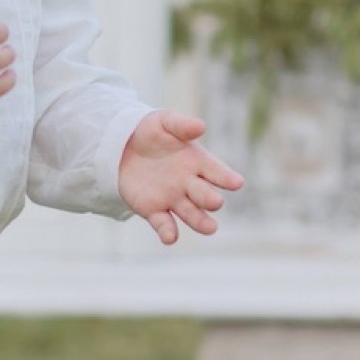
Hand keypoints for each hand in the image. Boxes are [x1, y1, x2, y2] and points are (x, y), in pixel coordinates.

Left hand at [118, 110, 243, 244]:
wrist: (123, 146)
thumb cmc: (152, 132)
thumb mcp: (165, 122)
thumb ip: (182, 125)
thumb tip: (200, 127)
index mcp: (198, 162)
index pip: (217, 171)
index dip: (227, 177)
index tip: (237, 183)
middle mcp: (189, 184)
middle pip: (205, 195)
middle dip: (210, 199)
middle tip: (215, 202)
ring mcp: (173, 199)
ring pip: (191, 214)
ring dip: (200, 222)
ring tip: (210, 228)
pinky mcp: (153, 210)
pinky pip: (163, 224)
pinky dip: (168, 232)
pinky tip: (170, 238)